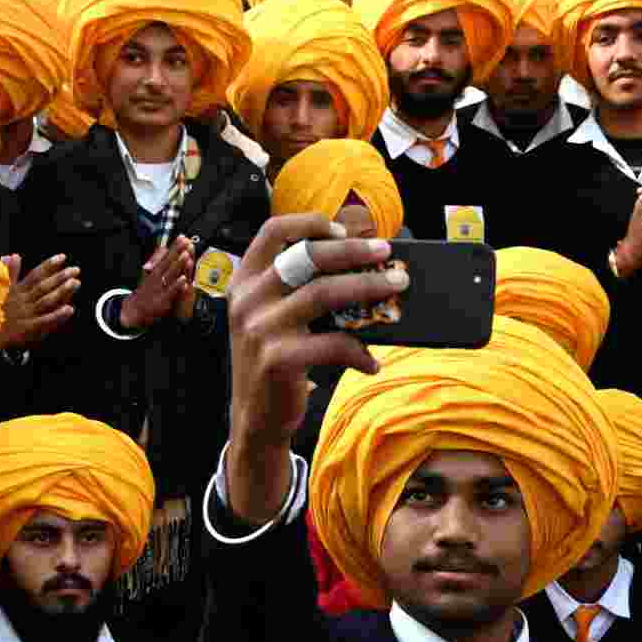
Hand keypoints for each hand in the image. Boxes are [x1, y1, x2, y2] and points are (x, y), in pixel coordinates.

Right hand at [0, 254, 79, 350]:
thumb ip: (9, 273)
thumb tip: (14, 256)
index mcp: (16, 291)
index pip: (35, 275)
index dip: (49, 265)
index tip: (62, 258)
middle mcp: (22, 301)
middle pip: (43, 286)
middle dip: (60, 277)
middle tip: (75, 270)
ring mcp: (24, 315)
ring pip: (46, 301)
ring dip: (61, 292)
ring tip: (75, 283)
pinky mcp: (25, 329)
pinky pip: (43, 321)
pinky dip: (57, 315)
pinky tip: (69, 309)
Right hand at [121, 236, 194, 329]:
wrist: (134, 310)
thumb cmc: (145, 291)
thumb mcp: (148, 274)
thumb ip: (156, 261)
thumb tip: (163, 248)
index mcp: (154, 271)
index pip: (165, 256)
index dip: (173, 247)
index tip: (181, 237)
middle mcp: (156, 278)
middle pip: (168, 262)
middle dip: (177, 252)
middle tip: (185, 242)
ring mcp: (159, 288)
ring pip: (169, 274)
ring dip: (178, 264)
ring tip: (186, 255)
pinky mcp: (162, 300)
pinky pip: (170, 291)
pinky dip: (176, 285)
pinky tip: (184, 279)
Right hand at [224, 215, 407, 523]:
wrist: (254, 418)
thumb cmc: (274, 360)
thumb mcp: (272, 319)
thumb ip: (297, 291)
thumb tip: (361, 266)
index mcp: (244, 282)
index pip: (273, 231)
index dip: (310, 223)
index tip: (341, 230)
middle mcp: (247, 300)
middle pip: (307, 256)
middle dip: (353, 250)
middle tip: (385, 252)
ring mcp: (259, 329)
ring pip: (324, 293)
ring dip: (368, 286)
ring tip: (396, 285)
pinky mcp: (277, 359)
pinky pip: (332, 343)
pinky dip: (359, 351)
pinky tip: (371, 361)